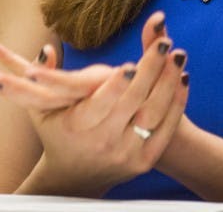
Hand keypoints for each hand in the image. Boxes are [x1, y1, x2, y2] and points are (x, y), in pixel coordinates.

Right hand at [0, 12, 188, 196]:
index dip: (116, 86)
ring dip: (168, 83)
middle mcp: (104, 141)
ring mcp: (127, 153)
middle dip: (151, 71)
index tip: (130, 64)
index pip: (100, 104)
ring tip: (178, 54)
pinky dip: (177, 103)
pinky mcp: (144, 160)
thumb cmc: (56, 133)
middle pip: (133, 103)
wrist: (75, 177)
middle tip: (164, 44)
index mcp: (77, 126)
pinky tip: (182, 77)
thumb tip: (47, 48)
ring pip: (154, 115)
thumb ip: (41, 76)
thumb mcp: (40, 107)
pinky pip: (166, 129)